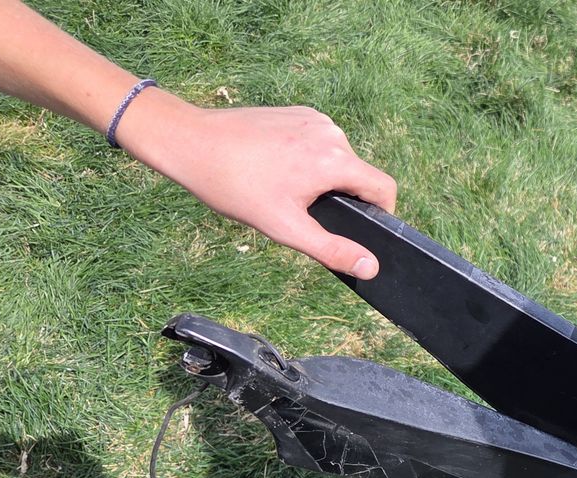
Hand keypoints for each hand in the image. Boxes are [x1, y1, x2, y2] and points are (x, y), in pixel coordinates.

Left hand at [116, 90, 395, 278]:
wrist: (192, 142)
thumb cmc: (234, 186)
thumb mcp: (284, 227)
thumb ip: (332, 249)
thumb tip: (370, 267)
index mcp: (335, 160)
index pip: (384, 188)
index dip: (381, 213)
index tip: (359, 228)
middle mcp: (332, 133)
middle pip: (358, 174)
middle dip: (340, 197)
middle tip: (299, 210)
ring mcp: (315, 119)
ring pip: (337, 158)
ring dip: (323, 178)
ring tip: (282, 188)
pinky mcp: (298, 113)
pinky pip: (319, 142)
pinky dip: (307, 159)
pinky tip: (276, 168)